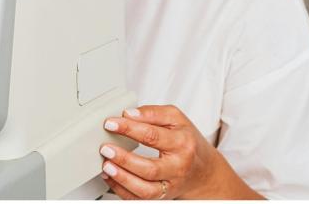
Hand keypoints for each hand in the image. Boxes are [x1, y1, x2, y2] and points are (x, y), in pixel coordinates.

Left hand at [99, 105, 262, 199]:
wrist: (203, 169)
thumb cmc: (186, 141)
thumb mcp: (175, 119)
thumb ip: (152, 112)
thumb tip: (129, 113)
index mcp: (182, 143)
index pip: (152, 136)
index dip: (128, 129)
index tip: (111, 123)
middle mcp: (177, 167)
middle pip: (149, 168)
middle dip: (124, 159)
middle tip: (106, 149)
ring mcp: (170, 185)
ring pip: (145, 190)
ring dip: (122, 179)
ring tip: (106, 165)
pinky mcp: (162, 197)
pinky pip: (141, 200)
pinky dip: (122, 191)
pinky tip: (110, 178)